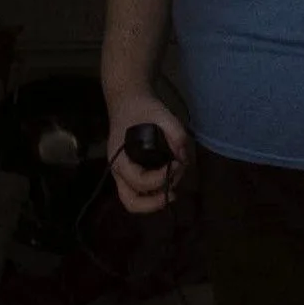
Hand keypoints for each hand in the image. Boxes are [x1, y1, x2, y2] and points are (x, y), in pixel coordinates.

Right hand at [102, 91, 188, 214]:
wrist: (128, 102)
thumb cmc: (142, 108)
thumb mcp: (162, 114)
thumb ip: (176, 134)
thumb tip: (184, 157)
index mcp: (120, 156)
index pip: (138, 180)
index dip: (160, 178)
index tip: (177, 164)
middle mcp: (119, 170)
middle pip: (131, 201)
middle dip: (154, 203)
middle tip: (175, 194)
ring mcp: (123, 174)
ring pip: (133, 200)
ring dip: (155, 199)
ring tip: (174, 182)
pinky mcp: (131, 173)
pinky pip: (138, 192)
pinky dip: (154, 194)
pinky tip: (170, 181)